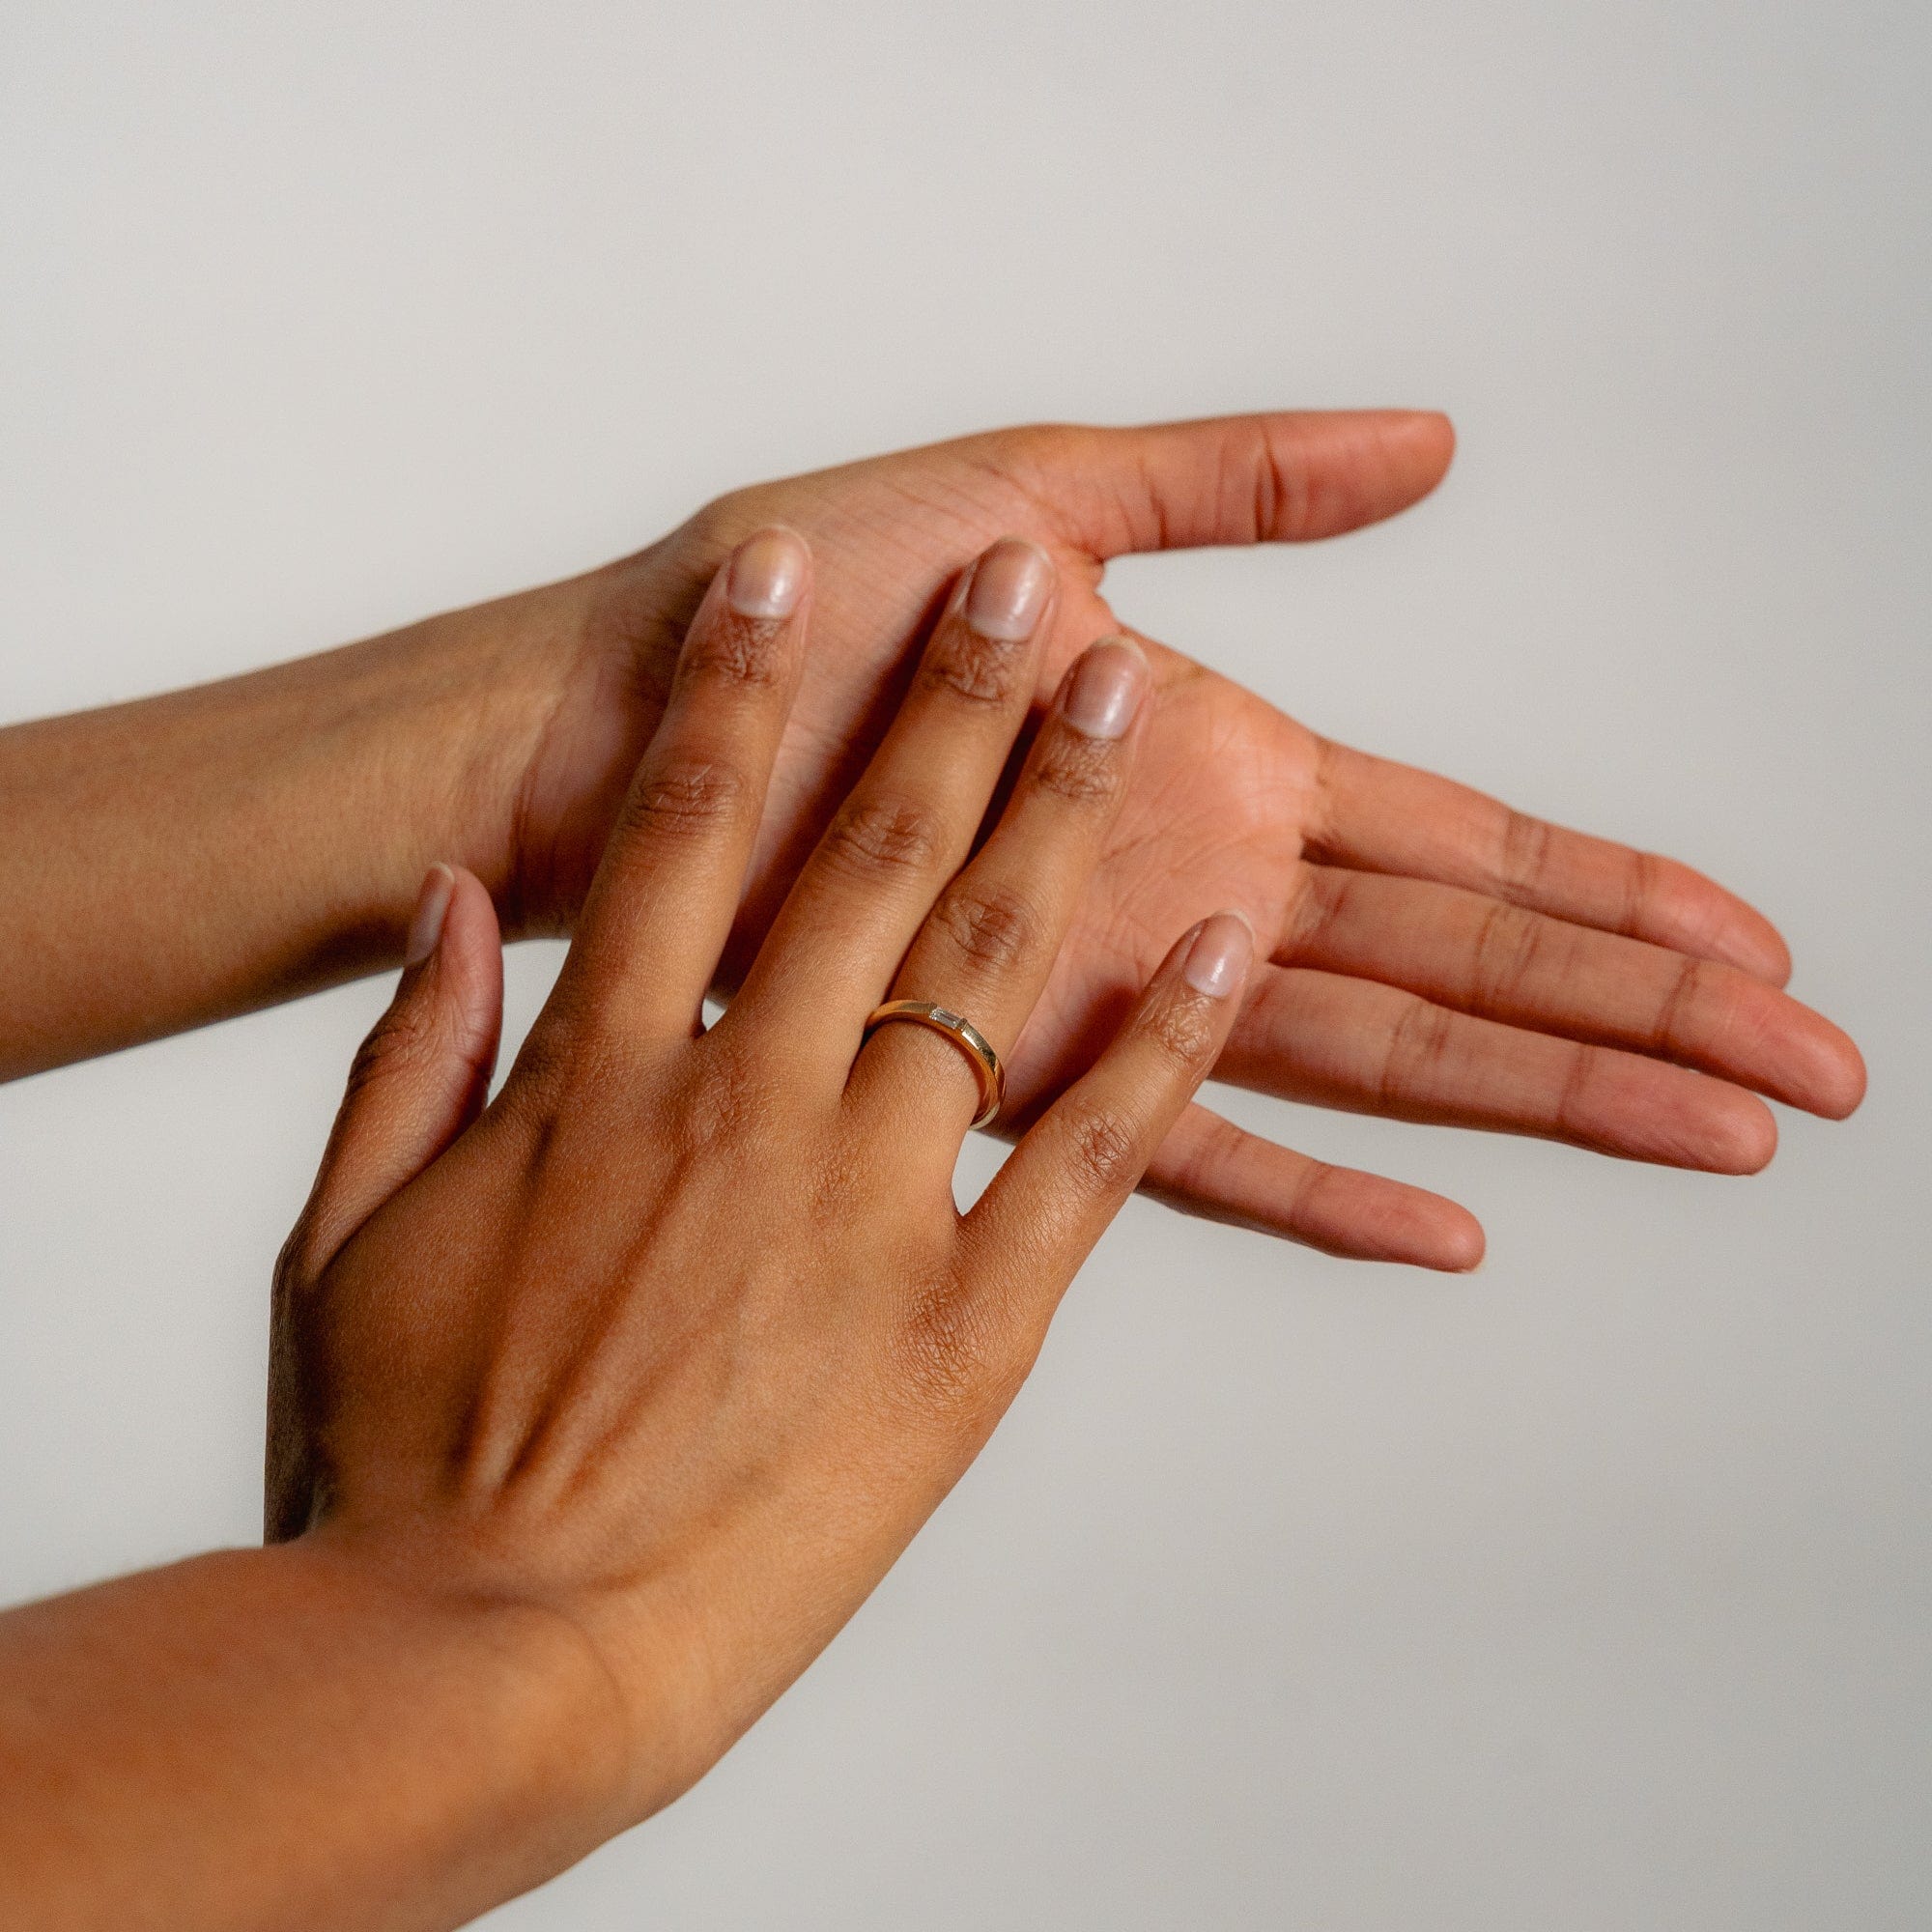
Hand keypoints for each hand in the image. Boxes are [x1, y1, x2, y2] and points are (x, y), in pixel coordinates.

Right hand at [271, 530, 1253, 1840]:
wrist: (491, 1652)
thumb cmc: (407, 1459)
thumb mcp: (345, 1241)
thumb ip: (402, 1056)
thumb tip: (442, 912)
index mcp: (597, 1076)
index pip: (675, 829)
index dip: (731, 687)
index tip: (780, 574)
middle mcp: (745, 1106)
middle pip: (865, 857)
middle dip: (949, 700)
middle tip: (1021, 589)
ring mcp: (863, 1206)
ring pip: (989, 967)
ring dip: (1065, 813)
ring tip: (1132, 688)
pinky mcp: (964, 1326)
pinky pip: (1093, 1158)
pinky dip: (1171, 1044)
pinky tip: (1231, 949)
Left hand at [475, 412, 1862, 1267]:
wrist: (613, 731)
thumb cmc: (796, 606)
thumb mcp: (1028, 489)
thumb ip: (1230, 479)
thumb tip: (1435, 444)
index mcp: (1214, 763)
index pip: (1468, 838)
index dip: (1617, 889)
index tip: (1750, 938)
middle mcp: (1191, 888)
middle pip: (1466, 963)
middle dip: (1640, 1016)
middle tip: (1807, 1068)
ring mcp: (1118, 990)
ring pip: (1376, 1059)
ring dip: (1543, 1102)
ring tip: (1702, 1138)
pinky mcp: (1016, 1069)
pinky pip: (1197, 1150)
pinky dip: (1325, 1192)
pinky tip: (1447, 1232)